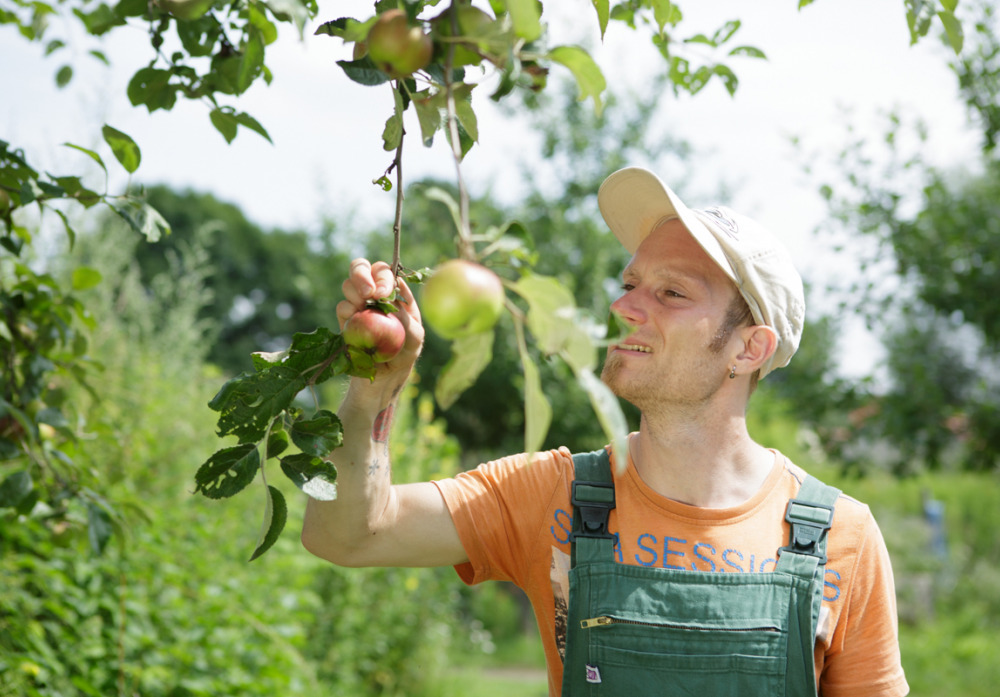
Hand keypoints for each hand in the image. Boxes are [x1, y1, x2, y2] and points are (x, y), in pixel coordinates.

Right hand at [338, 259, 423, 381]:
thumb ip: (407, 320)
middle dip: (361, 274)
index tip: (383, 293)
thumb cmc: (405, 353)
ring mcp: (358, 304)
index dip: (383, 277)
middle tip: (368, 293)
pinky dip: (347, 311)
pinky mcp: (346, 319)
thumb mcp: (415, 339)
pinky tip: (354, 319)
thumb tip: (393, 303)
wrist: (384, 375)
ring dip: (354, 293)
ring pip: (348, 284)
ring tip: (362, 309)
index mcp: (395, 292)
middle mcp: (375, 293)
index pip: (387, 271)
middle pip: (362, 267)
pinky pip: (341, 306)